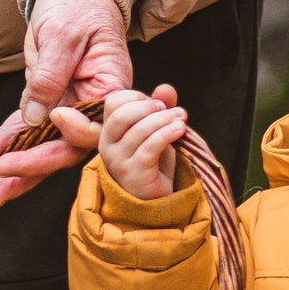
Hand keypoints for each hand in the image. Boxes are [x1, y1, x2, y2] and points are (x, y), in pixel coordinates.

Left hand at [0, 0, 134, 209]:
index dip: (68, 138)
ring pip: (39, 146)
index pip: (93, 129)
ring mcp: (67, 108)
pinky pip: (22, 130)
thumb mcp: (64, 34)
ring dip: (12, 169)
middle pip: (64, 148)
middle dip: (30, 170)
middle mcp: (90, 108)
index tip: (44, 128)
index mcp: (110, 92)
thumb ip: (51, 75)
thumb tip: (36, 117)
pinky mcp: (44, 104)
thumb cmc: (77, 6)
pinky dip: (0, 145)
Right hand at [96, 84, 188, 200]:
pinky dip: (166, 134)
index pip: (113, 102)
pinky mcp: (133, 173)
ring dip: (164, 120)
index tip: (157, 103)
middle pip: (121, 114)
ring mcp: (118, 161)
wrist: (155, 201)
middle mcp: (107, 145)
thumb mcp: (156, 131)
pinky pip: (149, 147)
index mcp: (109, 131)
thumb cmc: (153, 163)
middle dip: (148, 107)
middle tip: (169, 110)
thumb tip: (166, 88)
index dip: (137, 97)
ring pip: (138, 130)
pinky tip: (180, 130)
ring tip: (181, 120)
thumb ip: (160, 109)